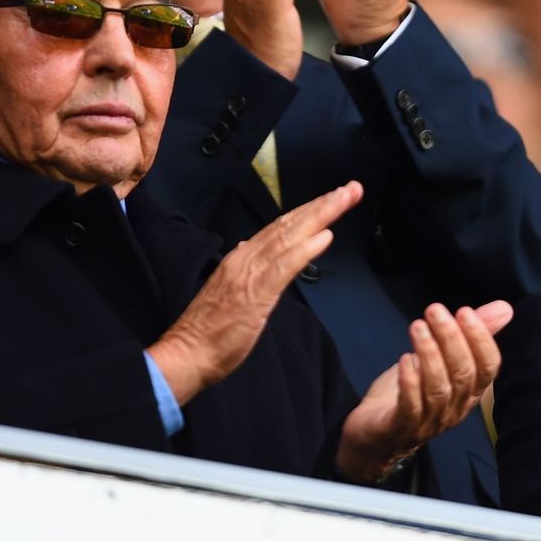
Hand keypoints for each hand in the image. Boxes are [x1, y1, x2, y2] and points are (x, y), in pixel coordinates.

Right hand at [148, 180, 362, 404]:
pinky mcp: (254, 292)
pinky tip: (325, 236)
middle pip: (291, 223)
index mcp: (244, 256)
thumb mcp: (231, 289)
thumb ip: (245, 267)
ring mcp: (250, 272)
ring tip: (346, 199)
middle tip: (352, 188)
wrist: (187, 353)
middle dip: (324, 204)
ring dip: (321, 215)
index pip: (282, 226)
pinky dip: (305, 249)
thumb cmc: (210, 328)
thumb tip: (250, 247)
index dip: (311, 209)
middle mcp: (247, 256)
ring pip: (290, 235)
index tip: (337, 197)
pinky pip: (283, 266)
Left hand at [335, 299, 512, 483]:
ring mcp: (430, 420)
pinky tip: (405, 359)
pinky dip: (410, 382)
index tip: (465, 311)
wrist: (376, 434)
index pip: (488, 368)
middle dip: (451, 338)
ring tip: (418, 326)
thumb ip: (471, 333)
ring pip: (438, 389)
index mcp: (470, 391)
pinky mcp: (402, 427)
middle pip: (463, 374)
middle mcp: (456, 408)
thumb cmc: (413, 391)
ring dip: (429, 354)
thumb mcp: (442, 356)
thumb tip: (505, 308)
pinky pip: (411, 407)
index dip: (480, 339)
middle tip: (435, 310)